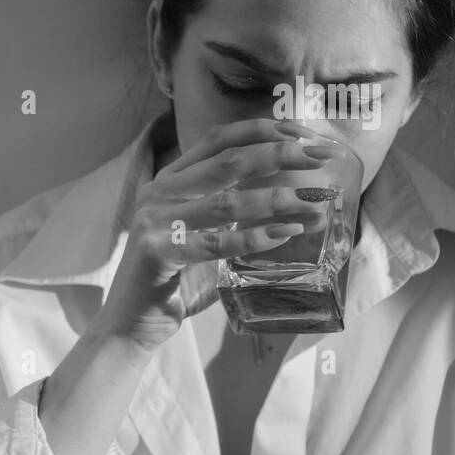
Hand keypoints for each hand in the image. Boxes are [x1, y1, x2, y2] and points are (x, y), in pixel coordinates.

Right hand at [95, 118, 331, 352]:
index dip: (262, 131)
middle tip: (323, 158)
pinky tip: (286, 234)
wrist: (131, 323)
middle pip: (228, 162)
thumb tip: (295, 198)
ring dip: (278, 200)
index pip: (218, 139)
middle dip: (281, 156)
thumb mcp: (202, 234)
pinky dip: (255, 238)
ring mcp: (154, 221)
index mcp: (169, 180)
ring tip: (314, 203)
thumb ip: (231, 213)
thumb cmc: (174, 280)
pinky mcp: (156, 252)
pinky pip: (216, 243)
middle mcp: (159, 193)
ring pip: (227, 202)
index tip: (304, 135)